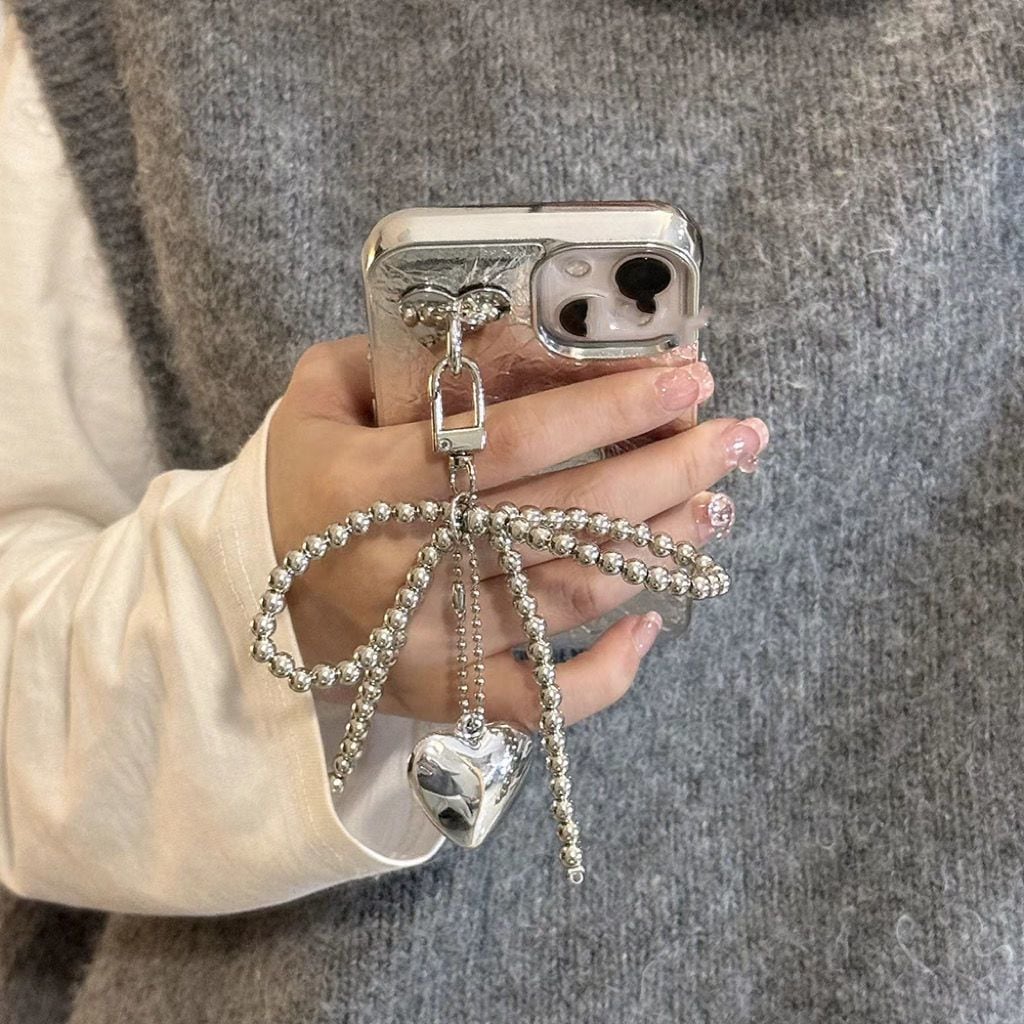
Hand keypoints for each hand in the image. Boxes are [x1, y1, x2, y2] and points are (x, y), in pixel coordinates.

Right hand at [265, 335, 767, 728]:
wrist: (250, 600)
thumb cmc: (301, 489)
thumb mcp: (315, 403)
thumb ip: (382, 357)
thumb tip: (484, 331)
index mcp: (376, 485)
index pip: (518, 440)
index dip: (612, 409)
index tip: (690, 379)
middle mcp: (412, 569)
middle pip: (568, 518)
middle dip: (668, 471)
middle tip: (738, 437)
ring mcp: (436, 644)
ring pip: (573, 597)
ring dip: (660, 550)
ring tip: (717, 503)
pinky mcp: (451, 694)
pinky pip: (546, 700)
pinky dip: (611, 673)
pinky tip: (655, 624)